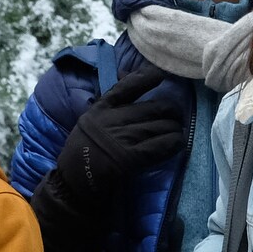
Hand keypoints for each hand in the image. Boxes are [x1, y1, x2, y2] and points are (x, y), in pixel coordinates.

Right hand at [69, 62, 185, 174]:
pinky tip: (178, 143)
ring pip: (162, 126)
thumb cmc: (83, 147)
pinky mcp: (130, 157)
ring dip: (175, 129)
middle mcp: (114, 119)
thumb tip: (127, 74)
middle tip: (176, 117)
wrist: (74, 178)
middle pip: (156, 108)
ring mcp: (123, 138)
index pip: (129, 85)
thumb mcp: (91, 117)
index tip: (162, 73)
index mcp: (103, 107)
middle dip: (172, 111)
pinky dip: (174, 143)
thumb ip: (111, 101)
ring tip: (177, 132)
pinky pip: (161, 145)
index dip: (149, 77)